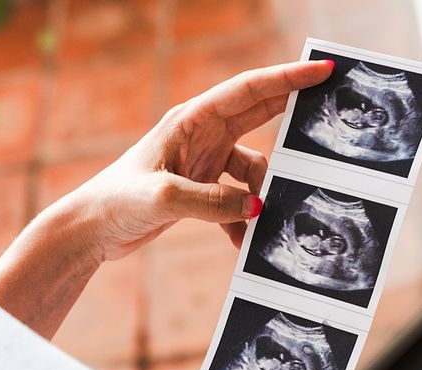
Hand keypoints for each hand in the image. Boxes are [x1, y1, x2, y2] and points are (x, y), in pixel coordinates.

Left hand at [54, 60, 332, 261]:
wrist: (90, 230)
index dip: (288, 79)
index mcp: (190, 121)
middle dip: (293, 114)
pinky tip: (243, 245)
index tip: (324, 71)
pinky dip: (242, 222)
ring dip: (261, 196)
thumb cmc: (117, 201)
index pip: (248, 91)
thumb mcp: (165, 199)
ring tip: (265, 222)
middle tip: (331, 114)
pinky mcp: (199, 191)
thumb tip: (256, 207)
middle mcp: (200, 136)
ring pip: (252, 171)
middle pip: (259, 116)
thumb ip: (213, 202)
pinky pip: (236, 202)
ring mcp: (201, 163)